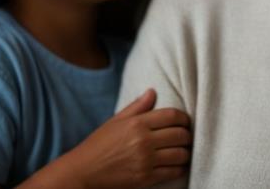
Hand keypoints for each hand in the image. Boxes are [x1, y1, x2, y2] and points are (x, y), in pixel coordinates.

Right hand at [38, 89, 191, 188]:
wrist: (82, 172)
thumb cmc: (98, 145)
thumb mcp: (115, 121)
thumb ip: (137, 106)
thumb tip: (153, 91)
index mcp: (137, 123)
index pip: (172, 115)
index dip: (184, 118)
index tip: (185, 122)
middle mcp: (143, 141)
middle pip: (180, 134)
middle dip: (187, 135)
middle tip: (186, 137)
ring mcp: (145, 161)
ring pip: (180, 154)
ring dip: (186, 152)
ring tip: (184, 151)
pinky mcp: (145, 178)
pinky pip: (173, 172)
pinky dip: (180, 168)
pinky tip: (178, 165)